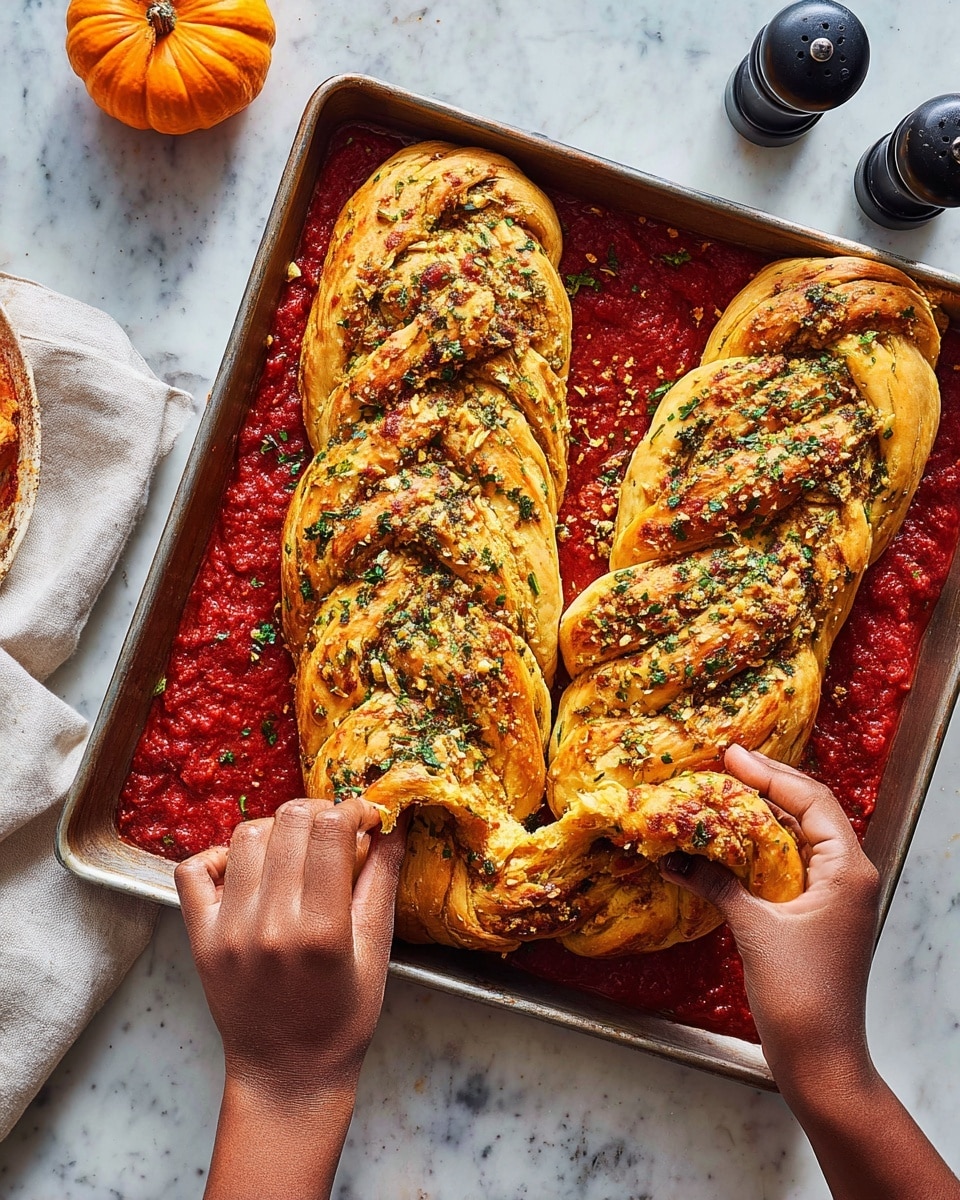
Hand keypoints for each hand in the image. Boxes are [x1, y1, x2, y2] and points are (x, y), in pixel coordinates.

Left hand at [175, 795, 406, 1199]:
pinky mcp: (200, 938)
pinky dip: (221, 855)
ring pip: (246, 835)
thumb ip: (383, 878)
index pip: (330, 828)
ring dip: (278, 829)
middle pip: (289, 821)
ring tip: (296, 848)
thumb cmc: (342, 1017)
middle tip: (335, 830)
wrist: (287, 1074)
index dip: (353, 810)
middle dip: (320, 811)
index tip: (366, 819)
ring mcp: (229, 930)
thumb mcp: (377, 949)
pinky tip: (250, 869)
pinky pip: (194, 868)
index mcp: (322, 929)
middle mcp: (270, 924)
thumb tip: (394, 822)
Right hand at [660, 745, 879, 1082]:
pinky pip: (786, 866)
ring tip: (715, 797)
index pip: (811, 800)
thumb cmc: (800, 995)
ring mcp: (834, 896)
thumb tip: (673, 857)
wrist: (821, 1059)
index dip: (770, 772)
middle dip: (762, 789)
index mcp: (848, 869)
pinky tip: (723, 845)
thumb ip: (716, 884)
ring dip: (757, 819)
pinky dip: (756, 852)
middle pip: (806, 812)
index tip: (730, 755)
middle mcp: (848, 875)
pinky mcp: (816, 914)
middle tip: (719, 768)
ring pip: (795, 839)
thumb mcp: (754, 929)